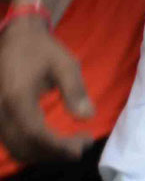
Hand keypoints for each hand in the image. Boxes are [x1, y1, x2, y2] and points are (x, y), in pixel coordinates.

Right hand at [0, 23, 94, 163]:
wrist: (15, 37)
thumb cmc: (41, 49)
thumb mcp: (64, 63)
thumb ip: (75, 90)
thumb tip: (88, 116)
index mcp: (17, 99)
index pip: (36, 134)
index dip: (59, 146)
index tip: (84, 145)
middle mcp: (1, 113)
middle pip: (25, 147)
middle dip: (55, 153)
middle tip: (83, 145)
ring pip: (17, 149)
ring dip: (44, 153)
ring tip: (72, 145)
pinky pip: (12, 142)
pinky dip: (33, 148)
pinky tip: (53, 142)